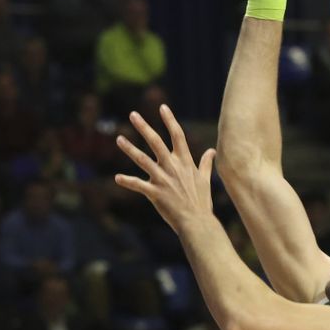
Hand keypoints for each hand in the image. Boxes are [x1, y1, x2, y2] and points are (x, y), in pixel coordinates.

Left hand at [114, 105, 215, 234]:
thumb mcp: (205, 179)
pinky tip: (117, 178)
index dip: (170, 120)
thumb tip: (212, 151)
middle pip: (156, 142)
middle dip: (144, 127)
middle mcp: (173, 167)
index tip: (162, 107)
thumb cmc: (201, 202)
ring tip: (118, 138)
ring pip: (143, 159)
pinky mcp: (155, 193)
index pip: (177, 135)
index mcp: (185, 162)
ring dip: (129, 148)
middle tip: (132, 114)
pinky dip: (127, 181)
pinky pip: (138, 185)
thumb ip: (206, 163)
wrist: (197, 222)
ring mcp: (163, 179)